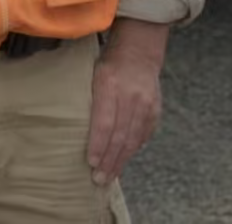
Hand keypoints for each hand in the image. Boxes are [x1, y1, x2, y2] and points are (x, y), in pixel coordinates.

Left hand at [87, 44, 162, 184]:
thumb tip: (76, 130)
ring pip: (133, 139)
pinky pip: (144, 135)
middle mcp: (131, 97)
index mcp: (109, 85)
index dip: (98, 144)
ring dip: (121, 160)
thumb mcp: (91, 74)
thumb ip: (89, 100)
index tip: (90, 162)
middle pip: (120, 135)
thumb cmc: (107, 64)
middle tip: (99, 178)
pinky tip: (124, 160)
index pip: (104, 122)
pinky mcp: (155, 110)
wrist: (139, 52)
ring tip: (110, 175)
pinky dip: (133, 149)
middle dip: (109, 160)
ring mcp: (146, 104)